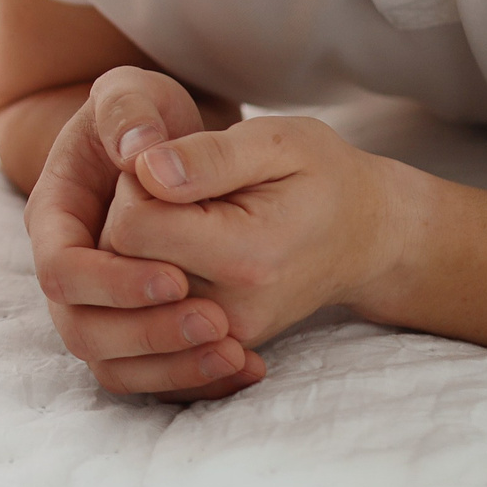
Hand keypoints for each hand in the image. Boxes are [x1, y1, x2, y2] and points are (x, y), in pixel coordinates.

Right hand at [24, 67, 264, 399]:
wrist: (168, 150)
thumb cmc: (145, 116)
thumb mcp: (133, 91)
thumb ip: (129, 111)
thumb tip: (139, 155)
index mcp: (56, 215)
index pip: (62, 269)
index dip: (111, 281)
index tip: (174, 276)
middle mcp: (72, 269)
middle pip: (82, 330)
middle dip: (146, 333)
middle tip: (213, 320)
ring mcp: (101, 304)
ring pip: (114, 365)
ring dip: (172, 368)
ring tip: (235, 349)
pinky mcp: (138, 327)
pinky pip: (151, 377)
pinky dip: (195, 382)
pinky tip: (249, 365)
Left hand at [101, 114, 407, 350]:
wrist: (365, 238)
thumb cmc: (321, 177)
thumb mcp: (277, 142)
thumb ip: (209, 155)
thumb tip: (145, 169)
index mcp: (245, 256)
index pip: (133, 227)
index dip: (133, 184)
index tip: (167, 165)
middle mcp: (231, 310)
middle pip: (121, 262)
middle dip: (130, 216)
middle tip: (175, 188)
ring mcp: (224, 335)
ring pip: (127, 292)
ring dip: (137, 249)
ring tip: (184, 218)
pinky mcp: (216, 343)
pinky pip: (148, 317)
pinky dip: (148, 280)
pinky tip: (184, 249)